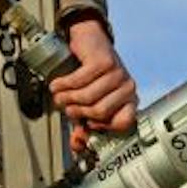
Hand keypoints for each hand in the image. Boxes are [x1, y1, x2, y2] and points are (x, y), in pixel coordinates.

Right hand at [46, 16, 138, 142]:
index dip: (101, 126)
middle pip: (99, 112)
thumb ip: (83, 126)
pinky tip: (57, 83)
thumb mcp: (88, 103)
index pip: (123, 124)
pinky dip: (63, 84)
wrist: (88, 41)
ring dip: (66, 97)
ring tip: (59, 94)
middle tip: (65, 105)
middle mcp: (128, 88)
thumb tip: (77, 146)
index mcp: (129, 101)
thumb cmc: (89, 76)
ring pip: (87, 97)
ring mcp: (118, 73)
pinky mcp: (104, 62)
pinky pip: (79, 81)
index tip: (87, 122)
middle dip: (76, 111)